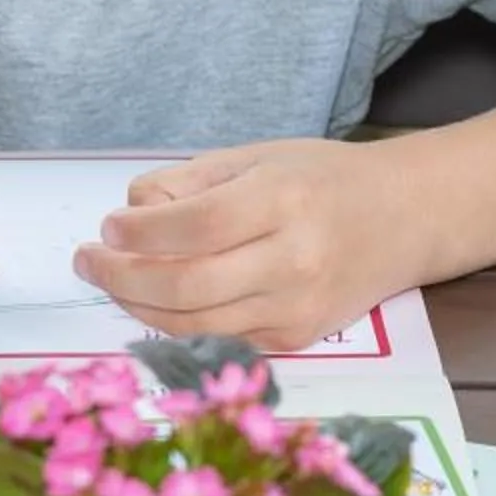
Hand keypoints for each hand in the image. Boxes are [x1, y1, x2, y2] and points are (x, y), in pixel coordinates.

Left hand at [73, 139, 412, 349]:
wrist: (406, 219)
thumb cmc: (325, 180)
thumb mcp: (259, 157)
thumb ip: (191, 183)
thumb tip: (129, 217)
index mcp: (284, 200)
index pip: (196, 226)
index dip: (140, 234)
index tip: (108, 229)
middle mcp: (294, 260)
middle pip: (187, 285)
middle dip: (122, 278)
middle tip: (89, 261)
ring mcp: (296, 307)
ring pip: (195, 324)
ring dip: (138, 306)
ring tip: (112, 281)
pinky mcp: (296, 338)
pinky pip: (219, 337)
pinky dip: (178, 321)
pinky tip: (157, 299)